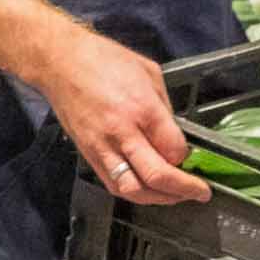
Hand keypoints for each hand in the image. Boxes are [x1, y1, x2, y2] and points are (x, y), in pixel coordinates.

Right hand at [35, 26, 209, 205]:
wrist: (60, 62)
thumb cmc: (104, 60)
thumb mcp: (149, 73)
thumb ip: (165, 108)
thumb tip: (174, 135)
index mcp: (142, 108)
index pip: (173, 149)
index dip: (189, 160)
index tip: (194, 159)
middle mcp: (122, 132)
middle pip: (155, 176)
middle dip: (183, 190)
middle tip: (200, 193)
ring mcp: (102, 147)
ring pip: (132, 189)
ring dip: (158, 199)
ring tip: (176, 196)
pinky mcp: (88, 154)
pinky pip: (113, 184)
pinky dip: (134, 193)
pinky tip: (148, 190)